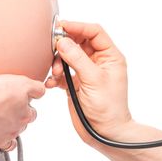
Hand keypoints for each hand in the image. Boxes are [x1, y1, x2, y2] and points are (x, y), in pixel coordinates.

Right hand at [0, 74, 43, 160]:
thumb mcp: (22, 83)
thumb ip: (35, 88)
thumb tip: (43, 91)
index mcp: (23, 115)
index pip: (32, 114)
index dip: (26, 108)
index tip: (21, 104)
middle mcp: (14, 129)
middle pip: (20, 128)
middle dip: (16, 122)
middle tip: (8, 115)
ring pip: (8, 144)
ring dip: (8, 142)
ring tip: (4, 138)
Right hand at [46, 21, 132, 145]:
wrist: (105, 134)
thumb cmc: (108, 108)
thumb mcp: (93, 80)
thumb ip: (77, 58)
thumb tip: (62, 40)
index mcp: (110, 57)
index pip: (94, 32)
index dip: (78, 26)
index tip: (61, 26)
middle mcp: (98, 62)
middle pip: (78, 41)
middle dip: (64, 46)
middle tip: (52, 48)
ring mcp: (86, 72)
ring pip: (68, 56)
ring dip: (58, 62)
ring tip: (56, 73)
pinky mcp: (75, 83)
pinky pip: (62, 72)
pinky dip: (55, 76)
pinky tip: (52, 83)